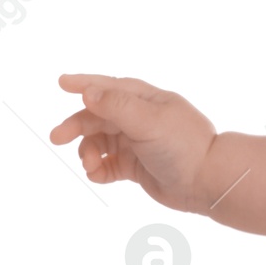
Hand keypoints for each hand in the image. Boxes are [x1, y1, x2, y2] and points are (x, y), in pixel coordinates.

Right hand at [48, 74, 218, 213]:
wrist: (208, 182)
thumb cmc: (183, 145)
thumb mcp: (148, 120)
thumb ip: (116, 106)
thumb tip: (88, 92)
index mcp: (147, 100)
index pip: (111, 87)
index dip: (85, 84)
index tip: (61, 82)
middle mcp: (142, 119)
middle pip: (98, 117)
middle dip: (77, 126)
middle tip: (57, 138)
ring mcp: (139, 143)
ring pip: (100, 142)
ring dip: (87, 151)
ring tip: (89, 164)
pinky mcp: (137, 166)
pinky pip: (108, 164)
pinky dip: (98, 169)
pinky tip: (98, 175)